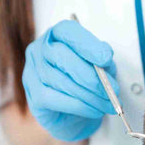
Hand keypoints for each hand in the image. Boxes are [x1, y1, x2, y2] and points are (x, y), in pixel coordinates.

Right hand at [22, 20, 118, 141]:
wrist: (75, 114)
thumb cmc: (85, 83)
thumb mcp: (100, 67)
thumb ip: (102, 61)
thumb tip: (105, 60)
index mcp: (56, 36)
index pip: (67, 31)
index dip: (87, 44)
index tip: (106, 58)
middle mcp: (39, 50)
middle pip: (60, 55)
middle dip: (90, 74)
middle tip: (111, 88)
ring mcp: (32, 73)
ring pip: (59, 80)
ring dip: (89, 94)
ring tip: (108, 102)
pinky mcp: (34, 96)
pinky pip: (54, 100)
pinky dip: (80, 106)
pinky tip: (95, 110)